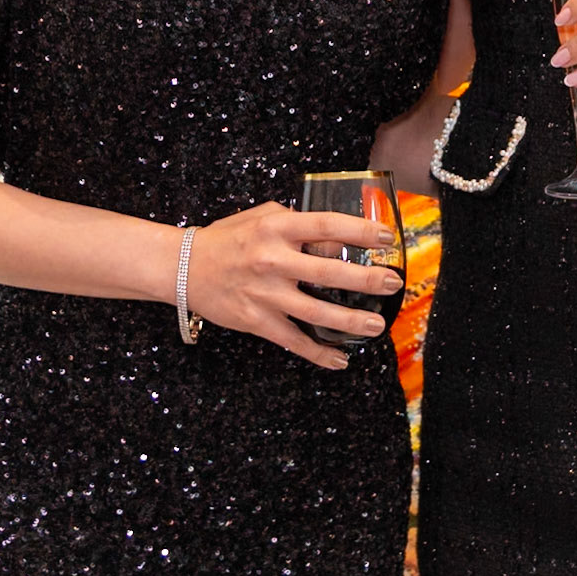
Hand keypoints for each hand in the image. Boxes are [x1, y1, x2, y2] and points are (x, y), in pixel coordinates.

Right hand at [185, 201, 401, 369]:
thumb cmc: (229, 238)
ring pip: (317, 313)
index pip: (328, 226)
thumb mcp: (263, 216)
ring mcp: (265, 293)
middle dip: (367, 280)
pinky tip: (340, 360)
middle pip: (330, 273)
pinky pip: (293, 340)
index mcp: (277, 228)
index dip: (361, 231)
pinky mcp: (256, 321)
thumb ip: (297, 221)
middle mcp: (273, 260)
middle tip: (392, 283)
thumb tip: (336, 232)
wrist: (183, 267)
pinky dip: (318, 353)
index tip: (387, 239)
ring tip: (377, 325)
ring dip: (351, 321)